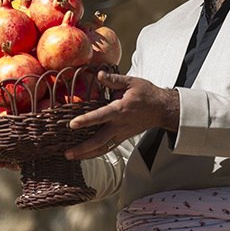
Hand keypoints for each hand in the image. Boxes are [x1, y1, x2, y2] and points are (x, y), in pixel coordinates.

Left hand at [64, 71, 178, 159]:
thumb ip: (114, 80)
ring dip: (86, 154)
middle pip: (99, 141)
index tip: (72, 124)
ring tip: (71, 157)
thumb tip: (99, 74)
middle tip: (67, 153)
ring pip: (102, 149)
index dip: (86, 120)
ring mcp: (121, 134)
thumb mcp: (132, 82)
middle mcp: (119, 125)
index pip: (100, 116)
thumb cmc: (147, 95)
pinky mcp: (123, 138)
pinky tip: (84, 155)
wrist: (162, 110)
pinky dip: (95, 153)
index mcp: (120, 110)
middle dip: (82, 148)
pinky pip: (108, 149)